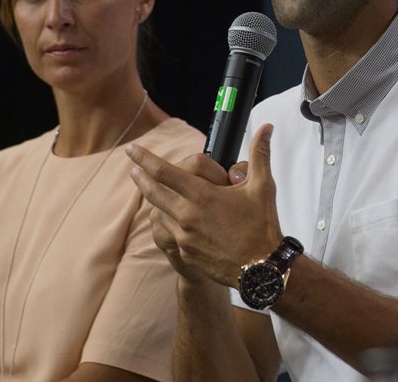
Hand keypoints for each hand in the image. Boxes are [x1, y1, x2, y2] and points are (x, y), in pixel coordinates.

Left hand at [127, 123, 282, 287]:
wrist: (261, 269)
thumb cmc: (262, 225)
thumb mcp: (262, 186)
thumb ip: (260, 153)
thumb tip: (266, 128)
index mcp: (202, 196)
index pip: (164, 172)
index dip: (145, 158)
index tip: (132, 149)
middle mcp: (187, 216)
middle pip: (153, 191)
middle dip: (140, 176)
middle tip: (132, 166)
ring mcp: (184, 237)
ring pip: (160, 212)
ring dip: (157, 200)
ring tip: (158, 191)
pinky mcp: (185, 253)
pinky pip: (170, 233)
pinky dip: (169, 221)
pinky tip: (176, 218)